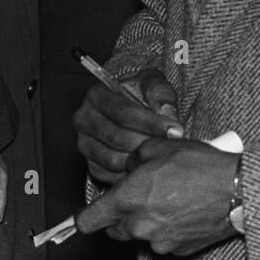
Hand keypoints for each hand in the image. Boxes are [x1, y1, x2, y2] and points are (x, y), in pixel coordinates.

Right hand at [73, 68, 184, 182]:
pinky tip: (150, 165)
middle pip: (117, 137)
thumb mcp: (153, 83)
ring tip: (162, 155)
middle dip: (149, 143)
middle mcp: (84, 120)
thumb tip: (164, 110)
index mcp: (96, 95)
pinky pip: (112, 176)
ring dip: (141, 160)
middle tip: (173, 146)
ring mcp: (85, 144)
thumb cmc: (142, 95)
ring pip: (114, 160)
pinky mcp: (92, 165)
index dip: (151, 122)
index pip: (122, 111)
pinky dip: (133, 174)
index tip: (175, 130)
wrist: (135, 112)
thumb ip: (159, 92)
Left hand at [76, 137, 239, 255]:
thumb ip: (134, 160)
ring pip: (140, 235)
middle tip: (139, 195)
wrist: (236, 190)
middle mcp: (139, 227)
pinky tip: (184, 211)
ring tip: (168, 199)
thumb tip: (131, 168)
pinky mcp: (179, 250)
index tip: (84, 216)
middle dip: (120, 215)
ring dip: (146, 222)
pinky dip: (168, 229)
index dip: (83, 218)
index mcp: (126, 201)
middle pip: (114, 230)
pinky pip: (164, 241)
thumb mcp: (157, 147)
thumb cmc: (198, 166)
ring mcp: (159, 242)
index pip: (88, 221)